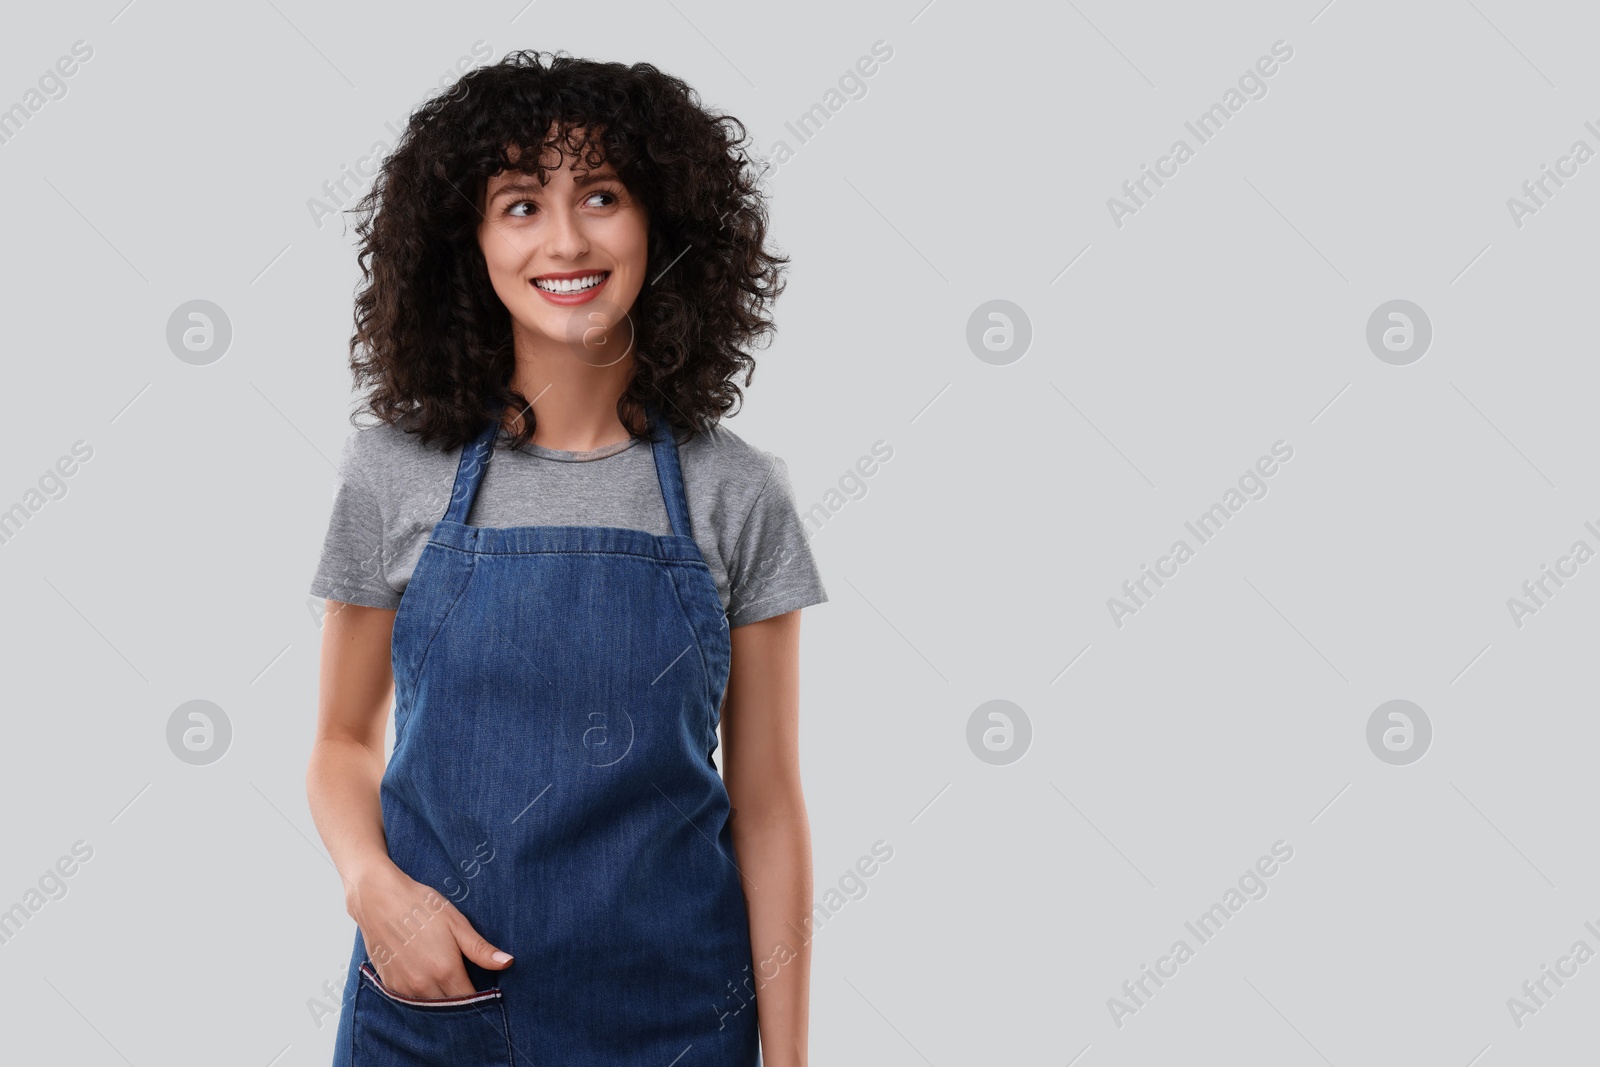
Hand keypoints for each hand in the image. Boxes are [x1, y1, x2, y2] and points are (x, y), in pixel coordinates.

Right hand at [346, 862, 513, 997]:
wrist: (379, 900)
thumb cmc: (421, 906)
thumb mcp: (456, 923)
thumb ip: (481, 949)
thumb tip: (507, 963)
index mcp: (445, 970)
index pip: (469, 999)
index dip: (480, 997)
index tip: (486, 990)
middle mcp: (424, 985)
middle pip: (449, 1007)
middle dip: (460, 1002)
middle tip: (466, 984)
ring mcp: (404, 987)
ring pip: (429, 1006)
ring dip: (440, 1000)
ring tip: (446, 981)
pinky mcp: (390, 985)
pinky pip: (411, 1001)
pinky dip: (421, 996)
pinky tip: (425, 979)